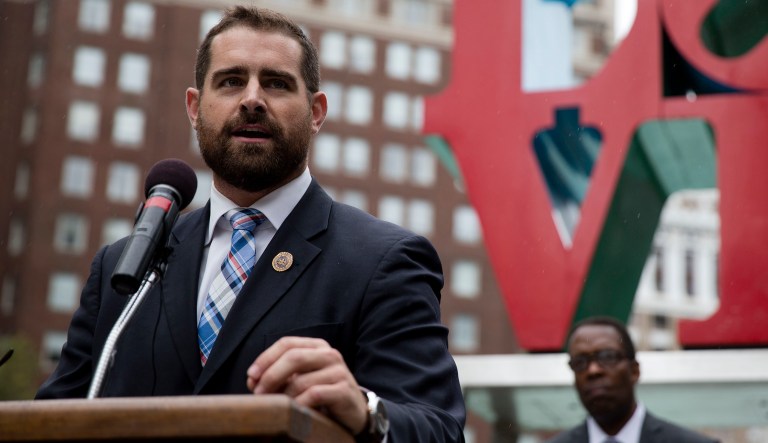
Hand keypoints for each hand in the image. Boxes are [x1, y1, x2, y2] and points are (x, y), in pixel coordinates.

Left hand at [246, 336, 367, 434]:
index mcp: (317, 346)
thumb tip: (252, 379)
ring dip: (283, 396)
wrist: (353, 411)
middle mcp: (329, 354)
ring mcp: (339, 371)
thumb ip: (277, 376)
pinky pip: (314, 395)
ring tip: (278, 406)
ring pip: (301, 380)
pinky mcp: (344, 390)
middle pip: (294, 357)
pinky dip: (299, 404)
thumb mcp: (299, 380)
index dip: (266, 358)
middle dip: (271, 375)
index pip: (287, 343)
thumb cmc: (322, 393)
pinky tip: (295, 411)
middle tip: (258, 393)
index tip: (251, 375)